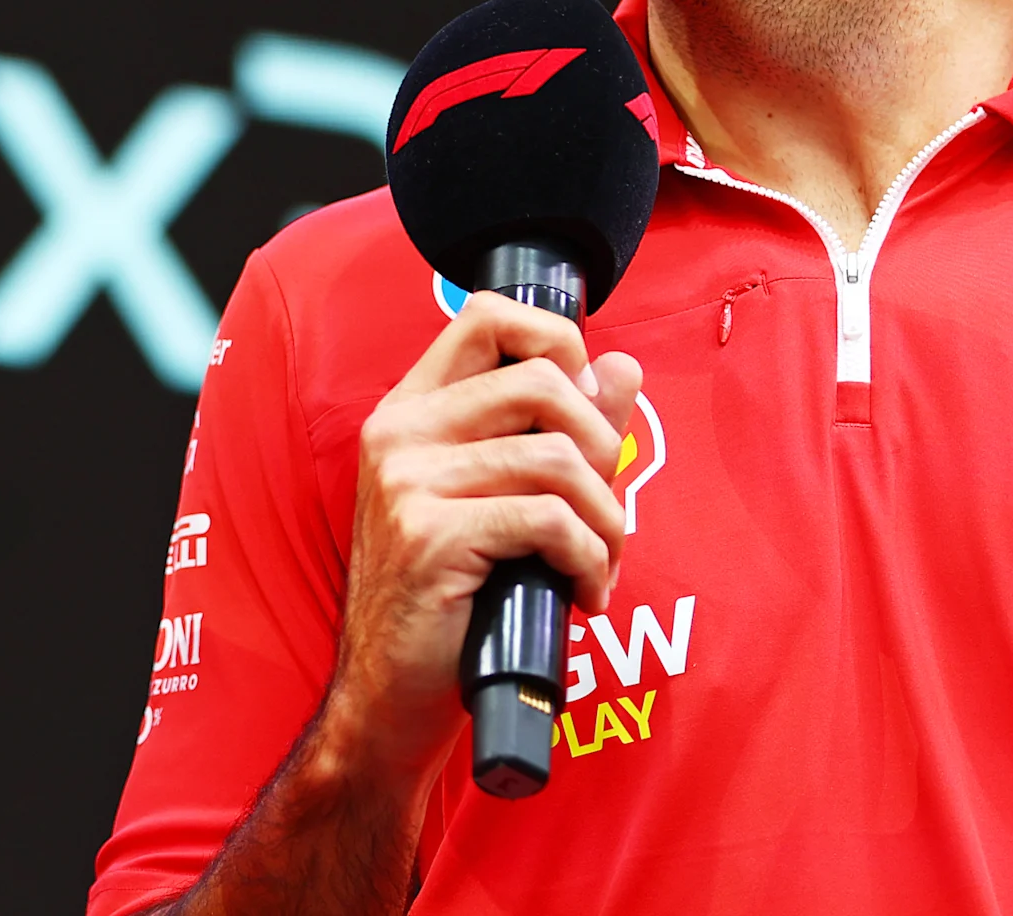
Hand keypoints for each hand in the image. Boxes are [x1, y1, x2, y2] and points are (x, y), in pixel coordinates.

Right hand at [324, 293, 644, 774]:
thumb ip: (559, 430)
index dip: (557, 341)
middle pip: (541, 383)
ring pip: (558, 460)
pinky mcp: (432, 537)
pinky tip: (583, 592)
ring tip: (600, 563)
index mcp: (409, 412)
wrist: (391, 696)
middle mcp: (399, 434)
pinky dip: (591, 560)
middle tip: (604, 507)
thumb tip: (621, 368)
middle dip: (602, 448)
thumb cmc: (449, 600)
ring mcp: (408, 483)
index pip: (487, 316)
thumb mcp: (499, 501)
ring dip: (607, 521)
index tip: (584, 404)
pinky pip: (551, 521)